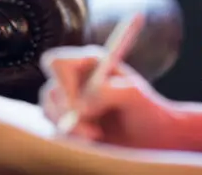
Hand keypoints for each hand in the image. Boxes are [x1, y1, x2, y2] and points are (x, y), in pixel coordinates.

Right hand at [39, 45, 177, 148]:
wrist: (152, 138)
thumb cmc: (147, 111)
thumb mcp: (135, 96)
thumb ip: (109, 92)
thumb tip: (82, 106)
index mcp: (89, 62)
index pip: (57, 63)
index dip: (63, 84)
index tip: (78, 108)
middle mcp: (75, 78)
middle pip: (50, 92)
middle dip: (68, 116)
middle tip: (92, 133)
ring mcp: (68, 100)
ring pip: (50, 113)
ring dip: (71, 129)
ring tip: (98, 137)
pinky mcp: (66, 121)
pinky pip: (55, 130)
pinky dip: (72, 139)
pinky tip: (94, 141)